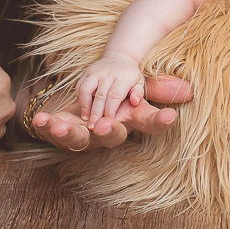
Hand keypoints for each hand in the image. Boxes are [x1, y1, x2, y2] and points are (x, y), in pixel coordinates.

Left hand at [30, 75, 192, 152]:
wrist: (80, 102)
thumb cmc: (113, 99)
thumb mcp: (135, 89)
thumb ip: (157, 88)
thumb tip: (188, 91)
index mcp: (130, 120)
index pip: (149, 124)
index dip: (159, 123)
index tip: (168, 118)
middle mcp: (108, 132)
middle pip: (112, 137)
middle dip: (108, 131)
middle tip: (105, 125)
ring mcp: (84, 135)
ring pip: (79, 140)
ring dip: (70, 135)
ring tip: (61, 127)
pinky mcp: (60, 131)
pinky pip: (52, 132)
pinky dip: (46, 127)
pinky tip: (41, 119)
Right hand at [75, 54, 144, 129]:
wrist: (120, 57)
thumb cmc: (130, 76)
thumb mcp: (139, 82)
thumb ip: (138, 93)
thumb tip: (135, 102)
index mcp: (124, 77)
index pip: (115, 96)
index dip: (110, 111)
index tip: (108, 123)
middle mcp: (108, 73)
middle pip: (100, 95)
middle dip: (96, 113)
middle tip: (93, 127)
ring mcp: (96, 72)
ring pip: (86, 89)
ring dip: (84, 105)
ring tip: (86, 118)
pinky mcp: (86, 72)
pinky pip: (79, 86)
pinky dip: (80, 98)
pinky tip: (84, 108)